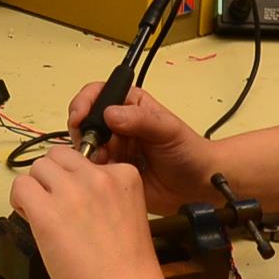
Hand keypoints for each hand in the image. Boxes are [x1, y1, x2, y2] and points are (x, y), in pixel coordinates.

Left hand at [8, 148, 173, 278]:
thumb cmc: (129, 270)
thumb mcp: (127, 214)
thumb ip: (103, 197)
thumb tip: (69, 193)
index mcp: (124, 176)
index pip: (86, 160)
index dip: (74, 182)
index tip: (76, 205)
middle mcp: (99, 176)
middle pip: (58, 157)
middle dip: (51, 179)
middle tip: (53, 206)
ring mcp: (73, 192)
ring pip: (37, 168)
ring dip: (35, 188)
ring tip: (41, 215)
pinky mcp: (47, 212)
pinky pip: (21, 187)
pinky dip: (19, 201)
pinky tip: (29, 219)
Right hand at [65, 83, 216, 213]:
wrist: (198, 184)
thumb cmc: (189, 151)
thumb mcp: (168, 130)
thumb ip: (141, 120)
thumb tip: (110, 113)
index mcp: (130, 105)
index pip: (98, 94)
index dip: (84, 102)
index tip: (80, 116)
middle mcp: (117, 125)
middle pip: (85, 121)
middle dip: (83, 132)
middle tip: (92, 145)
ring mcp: (113, 148)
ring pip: (85, 146)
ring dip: (88, 153)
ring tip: (104, 160)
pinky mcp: (112, 171)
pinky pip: (92, 169)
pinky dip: (93, 171)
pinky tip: (106, 174)